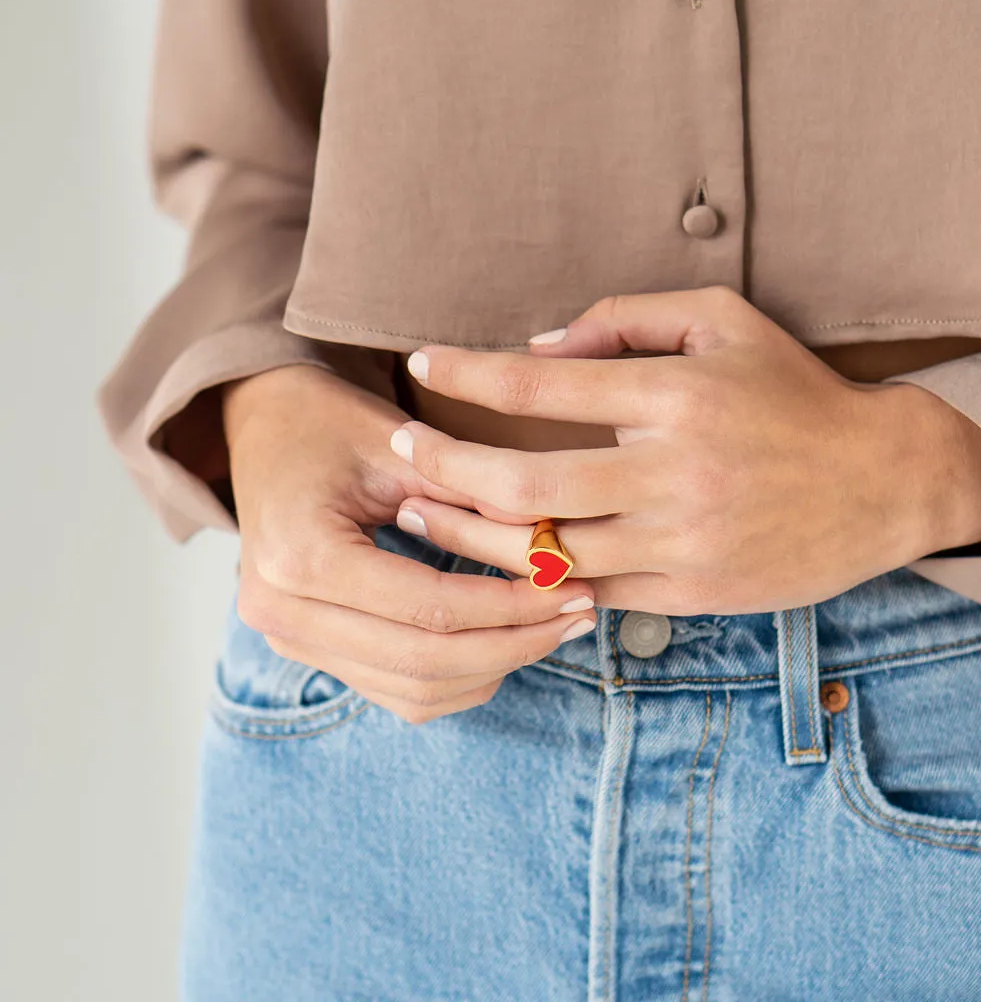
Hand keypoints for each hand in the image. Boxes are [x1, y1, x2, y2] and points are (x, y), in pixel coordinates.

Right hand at [223, 364, 596, 723]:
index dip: (513, 606)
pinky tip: (505, 643)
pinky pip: (396, 691)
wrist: (266, 426)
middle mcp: (282, 610)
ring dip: (492, 667)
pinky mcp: (309, 648)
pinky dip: (458, 678)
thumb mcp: (402, 446)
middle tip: (579, 613)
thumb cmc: (330, 422)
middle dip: (515, 644)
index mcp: (301, 555)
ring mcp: (289, 638)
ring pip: (414, 692)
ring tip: (554, 628)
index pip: (429, 608)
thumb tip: (556, 545)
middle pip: (423, 663)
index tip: (575, 587)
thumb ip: (474, 497)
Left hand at [389, 286, 980, 614]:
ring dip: (467, 535)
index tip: (420, 363)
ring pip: (545, 553)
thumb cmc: (792, 392)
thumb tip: (537, 348)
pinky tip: (490, 560)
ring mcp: (681, 541)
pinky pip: (589, 592)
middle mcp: (674, 473)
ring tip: (418, 514)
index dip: (466, 373)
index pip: (541, 386)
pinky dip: (532, 577)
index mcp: (677, 396)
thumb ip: (625, 322)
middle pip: (523, 484)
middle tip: (397, 449)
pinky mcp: (691, 591)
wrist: (881, 483)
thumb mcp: (722, 321)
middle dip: (443, 467)